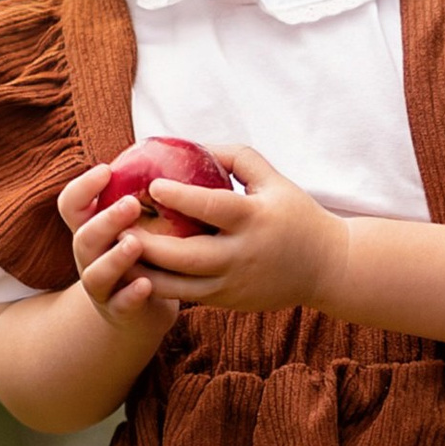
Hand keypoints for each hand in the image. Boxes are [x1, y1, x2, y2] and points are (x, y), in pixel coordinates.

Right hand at [60, 161, 185, 321]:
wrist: (138, 312)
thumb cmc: (142, 256)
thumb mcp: (134, 225)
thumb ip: (140, 195)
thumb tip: (174, 150)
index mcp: (91, 230)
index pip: (71, 204)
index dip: (82, 187)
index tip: (105, 170)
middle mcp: (89, 257)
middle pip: (84, 237)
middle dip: (105, 220)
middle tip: (131, 204)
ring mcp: (101, 287)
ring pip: (96, 274)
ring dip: (114, 258)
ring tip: (135, 244)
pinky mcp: (118, 312)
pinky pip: (120, 305)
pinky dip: (131, 296)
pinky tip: (147, 284)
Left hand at [109, 144, 350, 317]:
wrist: (327, 268)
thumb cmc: (296, 215)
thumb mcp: (273, 179)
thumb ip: (235, 157)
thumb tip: (192, 144)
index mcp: (255, 219)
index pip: (212, 207)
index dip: (179, 196)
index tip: (151, 185)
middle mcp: (243, 255)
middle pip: (185, 255)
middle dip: (147, 243)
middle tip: (117, 227)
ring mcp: (235, 283)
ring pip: (179, 285)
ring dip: (144, 271)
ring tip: (116, 253)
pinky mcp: (230, 301)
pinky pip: (187, 295)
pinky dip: (159, 285)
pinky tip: (137, 271)